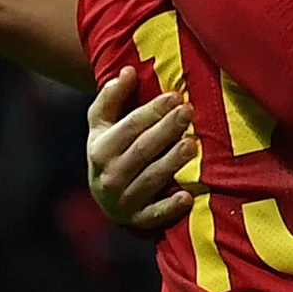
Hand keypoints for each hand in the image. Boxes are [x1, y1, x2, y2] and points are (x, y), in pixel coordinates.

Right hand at [85, 76, 198, 232]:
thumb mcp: (102, 124)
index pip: (130, 126)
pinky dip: (170, 207)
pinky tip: (187, 196)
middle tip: (189, 111)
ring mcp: (122, 200)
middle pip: (143, 149)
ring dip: (171, 162)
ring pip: (151, 178)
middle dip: (166, 129)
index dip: (153, 110)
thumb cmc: (110, 150)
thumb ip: (112, 97)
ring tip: (192, 145)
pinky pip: (155, 214)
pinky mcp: (138, 220)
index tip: (175, 96)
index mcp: (99, 148)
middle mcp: (109, 176)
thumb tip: (127, 71)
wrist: (103, 194)